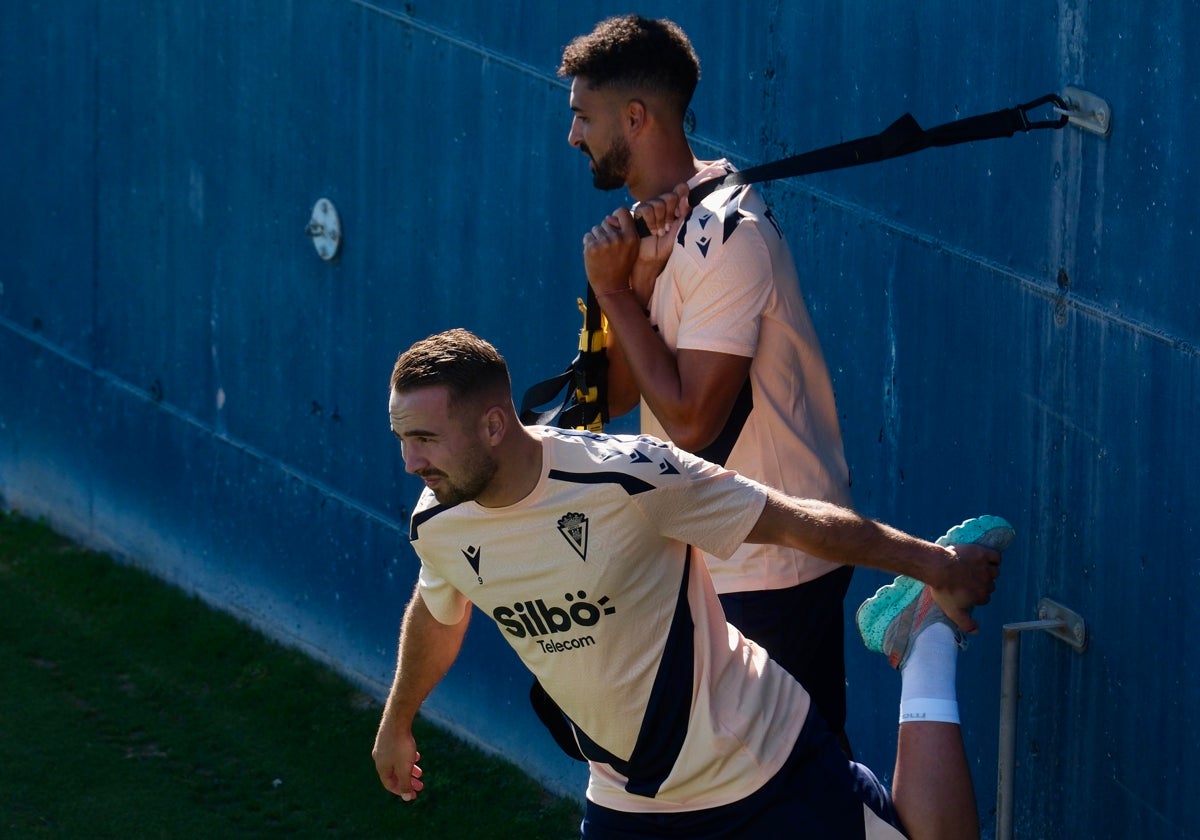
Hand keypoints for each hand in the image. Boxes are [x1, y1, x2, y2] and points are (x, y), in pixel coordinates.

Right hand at [372, 725, 424, 801]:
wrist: (397, 719)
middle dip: (408, 780)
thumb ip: (405, 783)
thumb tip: (407, 798)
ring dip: (408, 769)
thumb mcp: (405, 768)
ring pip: (397, 762)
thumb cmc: (401, 745)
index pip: (389, 784)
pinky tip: (416, 756)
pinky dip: (407, 757)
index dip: (401, 790)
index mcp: (381, 767)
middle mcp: (379, 757)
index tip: (413, 794)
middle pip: (394, 774)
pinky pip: (398, 751)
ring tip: (420, 772)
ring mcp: (383, 746)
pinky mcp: (389, 736)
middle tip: (420, 786)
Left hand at [582, 208, 640, 297]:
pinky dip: (589, 244)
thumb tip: (608, 217)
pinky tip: (595, 255)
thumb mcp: (631, 249)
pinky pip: (587, 236)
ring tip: (602, 253)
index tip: (615, 225)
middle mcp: (618, 238)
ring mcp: (604, 242)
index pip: (622, 211)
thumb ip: (625, 231)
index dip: (617, 216)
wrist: (612, 287)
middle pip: (606, 221)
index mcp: (631, 236)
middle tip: (609, 249)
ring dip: (596, 238)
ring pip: (596, 229)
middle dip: (605, 232)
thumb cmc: (621, 266)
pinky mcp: (592, 248)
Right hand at [629, 183, 688, 303]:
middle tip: (668, 227)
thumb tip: (685, 198)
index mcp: (675, 206)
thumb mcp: (679, 230)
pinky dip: (651, 221)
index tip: (680, 215)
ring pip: (658, 203)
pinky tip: (652, 232)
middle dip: (671, 214)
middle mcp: (663, 205)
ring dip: (660, 220)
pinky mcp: (638, 213)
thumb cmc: (666, 246)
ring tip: (660, 232)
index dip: (682, 197)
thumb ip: (684, 213)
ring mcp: (650, 208)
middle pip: (670, 196)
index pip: (681, 189)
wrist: (652, 259)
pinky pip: (645, 209)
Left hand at [929, 543, 1000, 634]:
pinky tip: (985, 558)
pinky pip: (996, 557)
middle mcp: (987, 583)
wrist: (938, 567)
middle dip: (980, 583)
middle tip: (967, 579)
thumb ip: (965, 623)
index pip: (984, 598)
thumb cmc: (943, 589)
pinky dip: (993, 558)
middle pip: (990, 585)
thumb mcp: (952, 611)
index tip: (965, 591)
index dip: (975, 595)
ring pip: (994, 571)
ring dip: (987, 571)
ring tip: (974, 569)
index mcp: (982, 596)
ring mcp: (986, 568)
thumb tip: (976, 632)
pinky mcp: (983, 554)